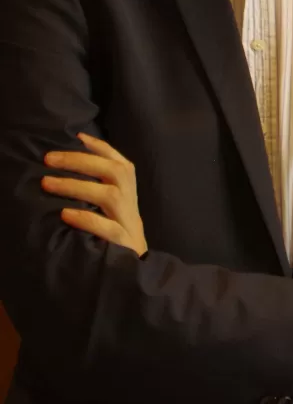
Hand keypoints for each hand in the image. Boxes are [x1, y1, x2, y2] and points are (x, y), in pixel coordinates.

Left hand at [41, 132, 147, 255]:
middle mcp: (130, 199)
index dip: (99, 147)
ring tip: (48, 183)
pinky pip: (108, 228)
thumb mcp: (112, 204)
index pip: (118, 160)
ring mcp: (128, 221)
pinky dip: (87, 219)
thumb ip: (99, 185)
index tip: (77, 136)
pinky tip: (65, 214)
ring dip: (77, 187)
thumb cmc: (116, 229)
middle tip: (49, 158)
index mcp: (128, 188)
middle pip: (114, 171)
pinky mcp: (123, 242)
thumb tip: (69, 163)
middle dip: (81, 161)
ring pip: (109, 196)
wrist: (133, 267)